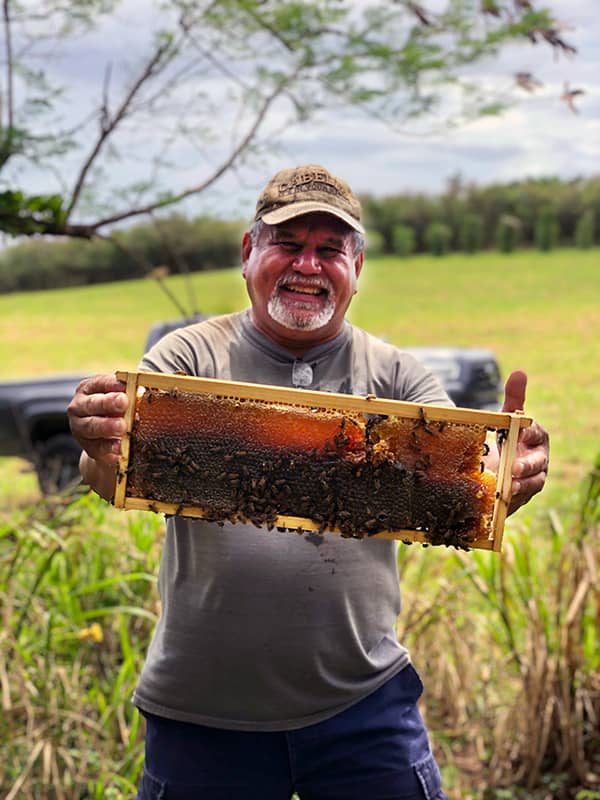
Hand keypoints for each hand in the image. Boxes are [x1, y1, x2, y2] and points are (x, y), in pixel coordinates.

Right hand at [67, 374, 127, 464]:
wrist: (109, 440)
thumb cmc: (117, 412)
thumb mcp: (122, 400)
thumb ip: (131, 396)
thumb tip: (143, 393)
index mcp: (89, 388)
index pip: (101, 383)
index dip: (113, 383)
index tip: (126, 385)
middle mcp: (80, 406)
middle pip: (92, 403)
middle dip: (108, 402)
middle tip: (123, 401)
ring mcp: (80, 427)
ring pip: (92, 426)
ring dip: (108, 426)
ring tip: (122, 426)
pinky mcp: (88, 447)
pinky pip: (98, 446)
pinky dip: (109, 446)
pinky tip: (119, 446)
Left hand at [501, 370, 549, 513]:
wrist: (501, 467)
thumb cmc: (509, 439)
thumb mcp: (507, 420)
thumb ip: (515, 399)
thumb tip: (520, 372)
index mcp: (537, 438)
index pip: (537, 434)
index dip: (530, 433)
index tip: (521, 432)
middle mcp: (539, 459)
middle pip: (537, 462)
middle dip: (526, 465)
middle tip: (513, 467)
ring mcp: (533, 479)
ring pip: (532, 483)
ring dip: (521, 485)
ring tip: (509, 486)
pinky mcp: (523, 496)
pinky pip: (520, 499)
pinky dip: (512, 498)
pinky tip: (502, 497)